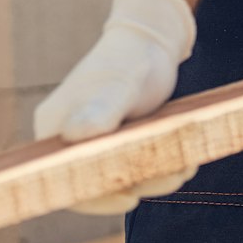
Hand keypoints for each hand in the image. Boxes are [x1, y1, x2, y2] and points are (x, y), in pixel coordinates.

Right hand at [34, 0, 198, 214]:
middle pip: (97, 184)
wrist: (151, 42)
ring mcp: (95, 145)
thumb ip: (101, 110)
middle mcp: (70, 141)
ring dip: (157, 178)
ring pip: (123, 180)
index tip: (129, 199)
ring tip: (187, 164)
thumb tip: (75, 136)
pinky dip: (161, 169)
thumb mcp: (121, 85)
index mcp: (56, 127)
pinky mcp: (118, 146)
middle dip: (139, 184)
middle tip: (176, 173)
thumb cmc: (131, 59)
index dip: (94, 198)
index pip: (65, 178)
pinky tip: (185, 161)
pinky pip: (136, 169)